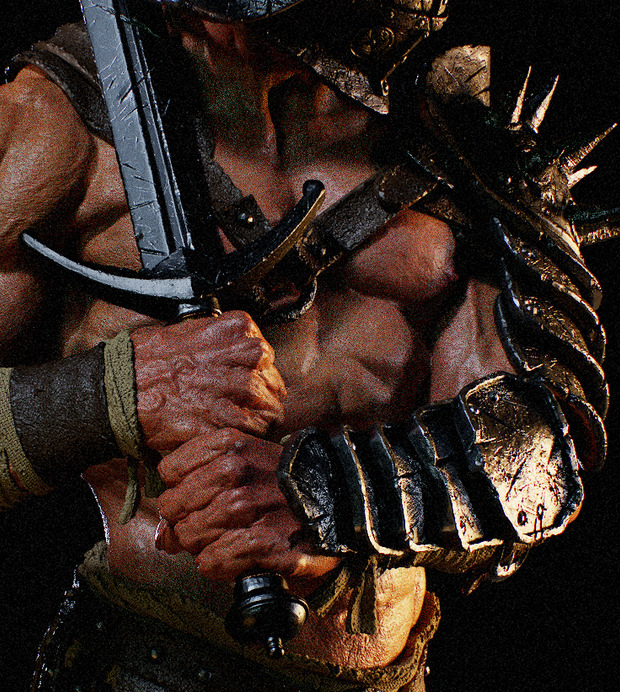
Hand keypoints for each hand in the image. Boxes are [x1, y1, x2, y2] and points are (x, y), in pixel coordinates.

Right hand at [132, 311, 285, 453]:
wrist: (116, 389)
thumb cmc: (144, 360)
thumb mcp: (183, 331)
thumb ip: (218, 337)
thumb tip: (237, 346)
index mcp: (231, 330)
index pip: (264, 350)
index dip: (258, 369)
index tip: (247, 377)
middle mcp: (237, 356)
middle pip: (272, 378)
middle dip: (264, 393)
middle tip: (248, 403)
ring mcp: (230, 389)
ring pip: (269, 404)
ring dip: (260, 415)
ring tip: (243, 420)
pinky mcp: (220, 420)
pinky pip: (253, 429)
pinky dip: (248, 434)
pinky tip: (232, 432)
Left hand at [156, 428, 339, 579]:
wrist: (341, 500)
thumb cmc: (286, 483)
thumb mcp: (246, 463)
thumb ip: (198, 486)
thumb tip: (163, 534)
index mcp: (229, 444)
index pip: (169, 471)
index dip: (182, 489)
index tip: (202, 496)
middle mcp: (234, 471)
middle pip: (173, 507)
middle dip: (188, 521)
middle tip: (215, 524)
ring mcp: (247, 507)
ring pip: (189, 537)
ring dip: (204, 545)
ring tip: (231, 539)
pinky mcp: (260, 542)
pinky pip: (210, 562)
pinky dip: (219, 565)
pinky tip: (238, 556)